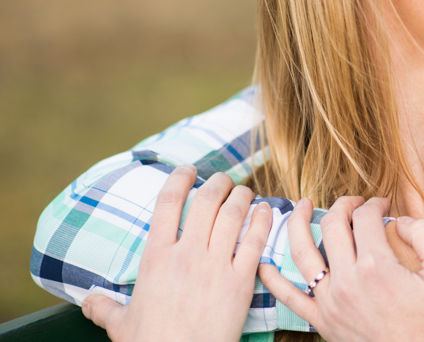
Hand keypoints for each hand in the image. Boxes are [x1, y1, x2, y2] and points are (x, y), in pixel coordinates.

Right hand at [81, 166, 272, 341]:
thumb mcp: (121, 325)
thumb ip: (105, 307)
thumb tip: (87, 301)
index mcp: (155, 259)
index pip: (167, 204)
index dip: (179, 179)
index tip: (187, 170)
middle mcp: (186, 255)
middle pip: (206, 201)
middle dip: (217, 182)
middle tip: (223, 180)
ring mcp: (215, 266)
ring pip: (233, 214)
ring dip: (241, 195)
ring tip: (244, 191)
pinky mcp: (240, 280)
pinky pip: (254, 240)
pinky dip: (261, 220)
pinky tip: (264, 211)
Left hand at [259, 196, 423, 341]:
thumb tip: (399, 220)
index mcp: (377, 266)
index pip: (365, 218)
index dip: (374, 203)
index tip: (383, 204)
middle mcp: (347, 282)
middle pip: (332, 226)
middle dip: (343, 205)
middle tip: (354, 202)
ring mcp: (331, 303)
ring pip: (302, 253)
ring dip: (297, 223)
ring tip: (301, 206)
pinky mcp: (323, 323)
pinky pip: (290, 298)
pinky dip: (272, 278)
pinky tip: (264, 261)